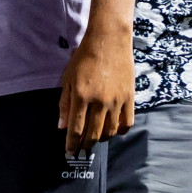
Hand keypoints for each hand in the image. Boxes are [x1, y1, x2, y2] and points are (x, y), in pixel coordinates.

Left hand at [57, 30, 133, 156]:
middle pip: (93, 134)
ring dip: (101, 139)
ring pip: (110, 132)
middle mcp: (100, 101)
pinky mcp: (130, 98)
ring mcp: (117, 101)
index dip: (71, 143)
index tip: (68, 151)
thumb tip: (62, 127)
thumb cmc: (84, 58)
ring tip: (95, 139)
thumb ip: (65, 104)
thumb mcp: (68, 78)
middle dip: (85, 144)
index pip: (76, 129)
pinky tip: (112, 131)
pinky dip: (119, 132)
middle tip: (81, 147)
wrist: (109, 41)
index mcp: (81, 96)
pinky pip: (126, 123)